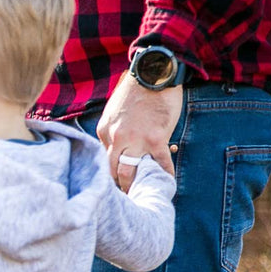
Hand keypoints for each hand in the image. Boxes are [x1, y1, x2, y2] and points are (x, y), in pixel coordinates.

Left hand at [95, 72, 180, 191]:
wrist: (153, 73)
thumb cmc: (135, 91)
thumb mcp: (114, 112)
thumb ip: (113, 132)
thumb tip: (118, 150)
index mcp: (104, 132)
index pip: (103, 159)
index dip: (108, 173)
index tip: (112, 184)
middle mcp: (116, 139)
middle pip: (112, 171)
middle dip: (117, 186)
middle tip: (124, 198)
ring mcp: (136, 140)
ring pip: (130, 172)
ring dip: (135, 185)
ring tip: (140, 195)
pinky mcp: (156, 139)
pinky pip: (161, 163)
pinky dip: (164, 175)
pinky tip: (166, 184)